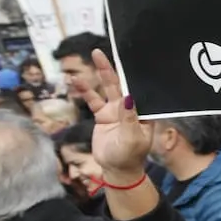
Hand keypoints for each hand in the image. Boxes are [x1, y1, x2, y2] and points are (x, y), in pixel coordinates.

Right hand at [84, 49, 153, 180]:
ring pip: (108, 87)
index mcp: (143, 111)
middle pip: (122, 83)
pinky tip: (76, 81)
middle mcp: (130, 107)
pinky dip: (85, 90)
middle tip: (103, 51)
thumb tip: (128, 98)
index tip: (128, 57)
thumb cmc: (129, 155)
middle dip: (113, 67)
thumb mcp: (132, 138)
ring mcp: (116, 110)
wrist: (117, 169)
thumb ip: (129, 118)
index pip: (138, 88)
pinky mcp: (103, 115)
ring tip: (95, 56)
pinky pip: (93, 100)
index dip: (133, 73)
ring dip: (101, 73)